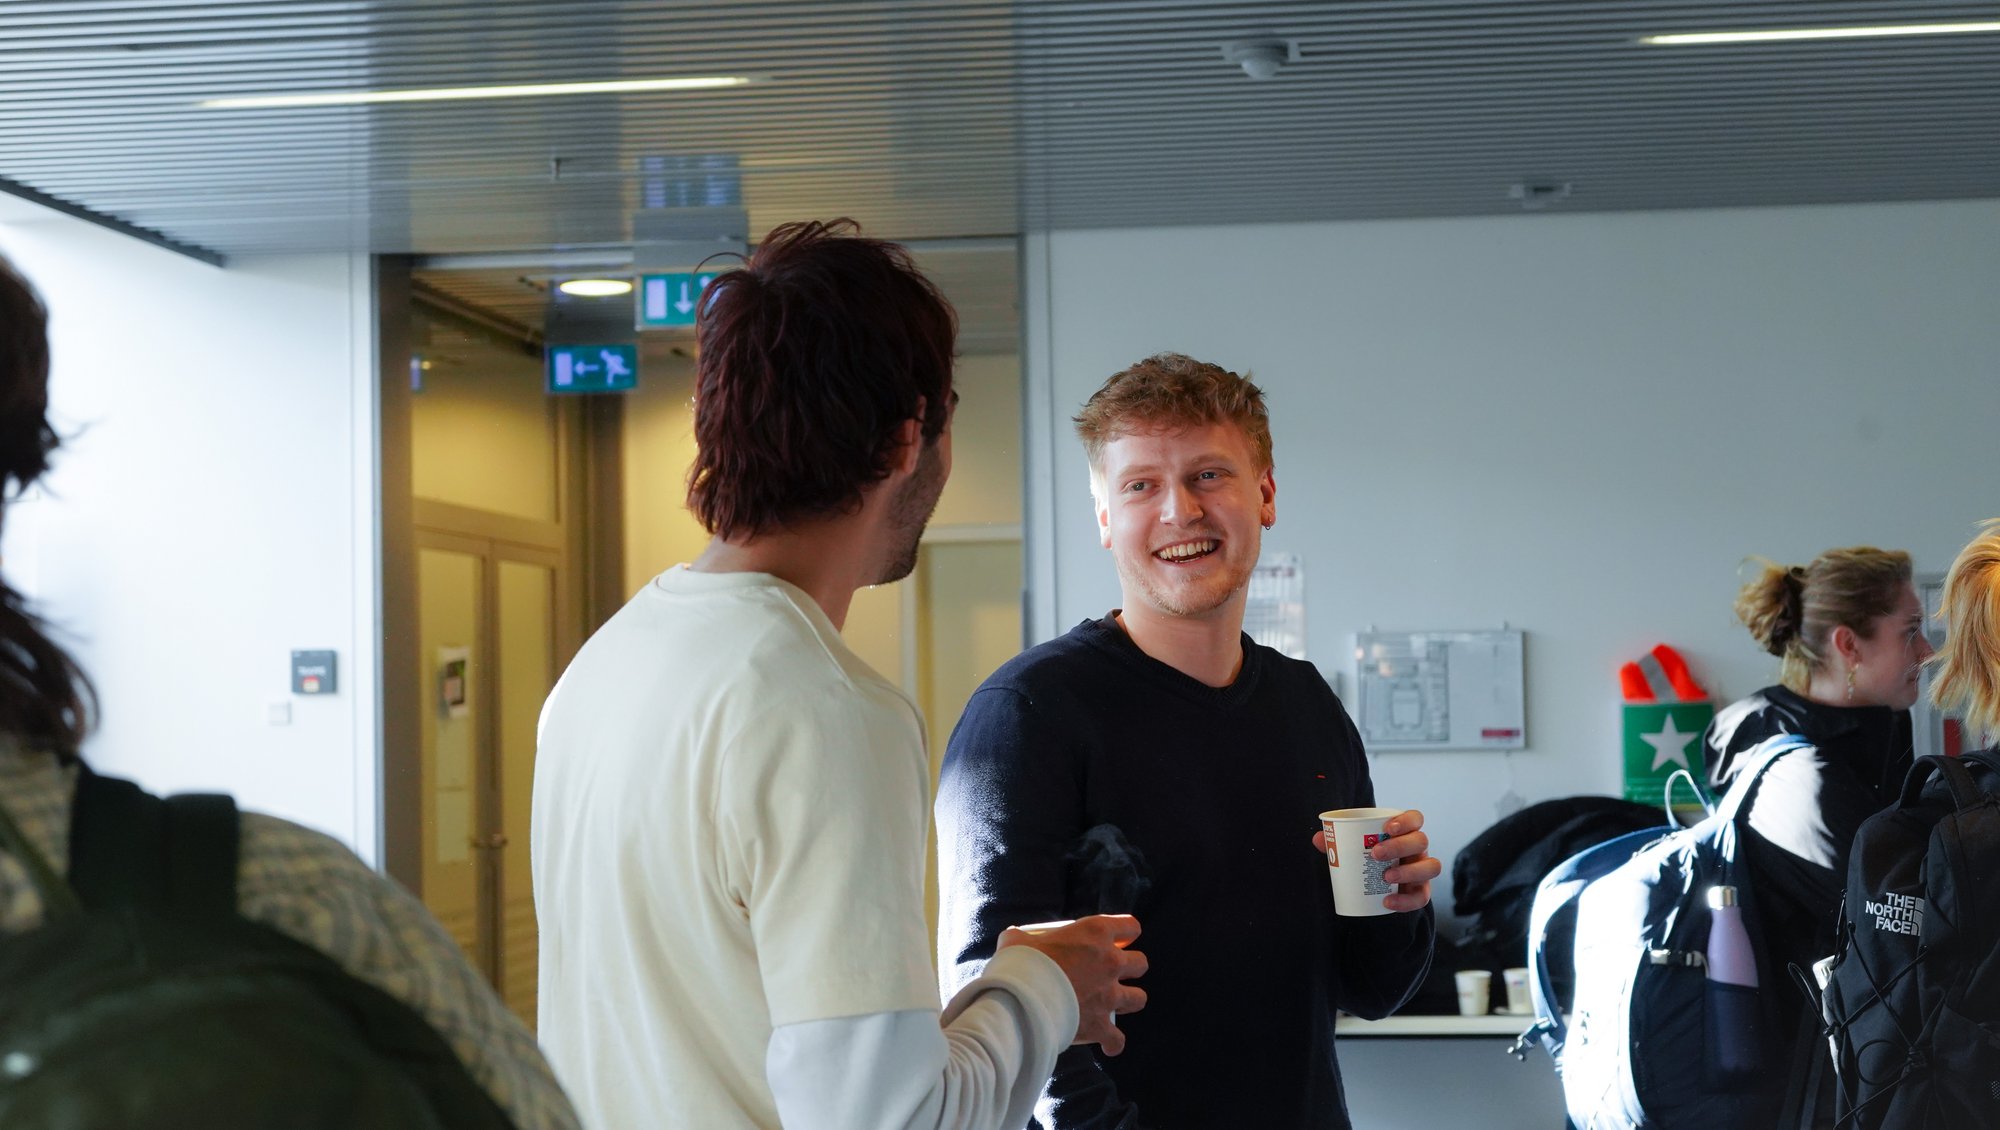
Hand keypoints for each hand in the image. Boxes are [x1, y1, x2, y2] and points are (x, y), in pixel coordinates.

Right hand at [997, 914, 1147, 1054]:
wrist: (1021, 1000)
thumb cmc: (1021, 964)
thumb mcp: (1017, 940)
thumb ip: (1021, 937)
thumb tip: (1013, 940)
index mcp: (1095, 933)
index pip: (1130, 926)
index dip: (1125, 933)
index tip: (1115, 941)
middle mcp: (1110, 962)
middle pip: (1140, 964)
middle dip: (1130, 968)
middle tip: (1111, 973)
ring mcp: (1109, 995)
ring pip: (1139, 998)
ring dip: (1128, 1001)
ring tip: (1113, 1004)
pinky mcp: (1101, 1025)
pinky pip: (1117, 1039)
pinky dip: (1112, 1042)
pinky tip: (1105, 1043)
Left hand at [1311, 809, 1438, 912]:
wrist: (1376, 885)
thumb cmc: (1366, 858)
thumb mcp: (1353, 848)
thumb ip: (1337, 842)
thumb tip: (1318, 838)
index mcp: (1405, 832)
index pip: (1416, 818)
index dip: (1406, 820)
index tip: (1387, 828)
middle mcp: (1418, 849)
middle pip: (1421, 840)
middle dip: (1400, 845)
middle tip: (1375, 853)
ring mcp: (1422, 870)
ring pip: (1431, 867)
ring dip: (1409, 871)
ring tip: (1385, 876)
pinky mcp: (1421, 891)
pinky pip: (1422, 897)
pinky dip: (1405, 901)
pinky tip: (1387, 902)